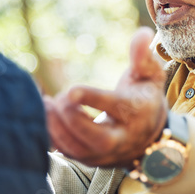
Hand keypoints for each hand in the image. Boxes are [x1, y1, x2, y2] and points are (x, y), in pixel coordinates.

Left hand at [43, 27, 168, 167]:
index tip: (72, 89)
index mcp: (137, 113)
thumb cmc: (144, 98)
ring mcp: (104, 154)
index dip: (93, 99)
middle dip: (73, 119)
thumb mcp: (150, 76)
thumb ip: (143, 57)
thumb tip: (143, 34)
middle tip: (60, 98)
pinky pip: (67, 153)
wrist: (149, 137)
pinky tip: (44, 114)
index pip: (117, 108)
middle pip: (98, 138)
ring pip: (78, 149)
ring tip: (45, 104)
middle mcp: (123, 139)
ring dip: (57, 127)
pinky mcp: (89, 159)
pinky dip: (52, 135)